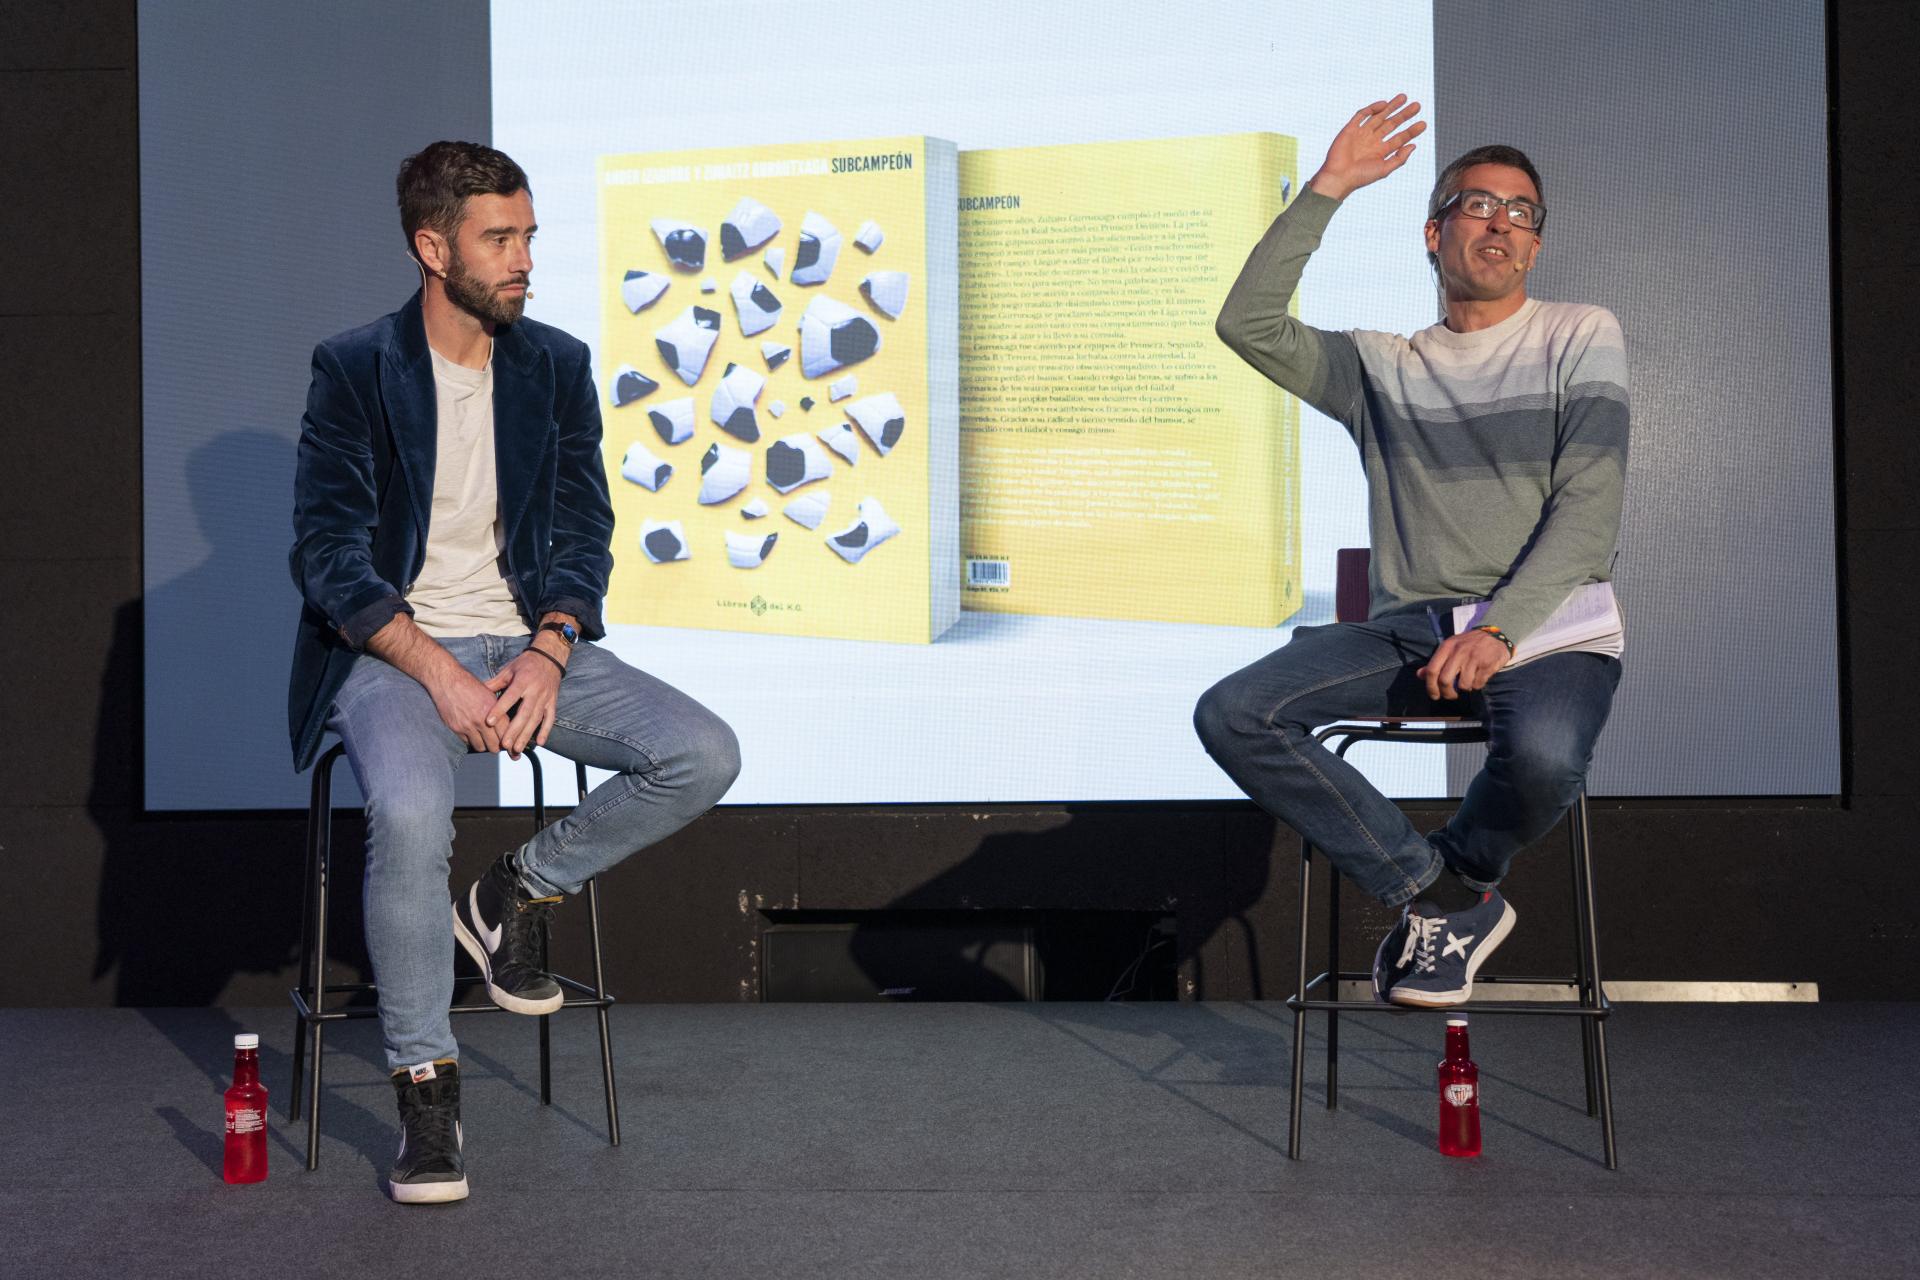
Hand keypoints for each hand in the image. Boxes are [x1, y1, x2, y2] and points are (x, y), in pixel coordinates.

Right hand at [425, 667, 505, 754]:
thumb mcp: (490, 695)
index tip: (512, 747)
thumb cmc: (470, 685)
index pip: (506, 734)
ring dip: (485, 746)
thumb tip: (507, 728)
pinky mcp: (456, 728)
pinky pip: (467, 743)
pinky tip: (474, 735)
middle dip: (498, 747)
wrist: (447, 681)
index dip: (510, 743)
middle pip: (494, 746)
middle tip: (500, 746)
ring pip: (481, 747)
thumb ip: (499, 712)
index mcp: (493, 710)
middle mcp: (481, 720)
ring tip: (487, 741)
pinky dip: (472, 741)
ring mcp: (467, 726)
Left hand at [485, 645, 563, 758]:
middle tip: (504, 745)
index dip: (500, 710)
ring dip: (526, 735)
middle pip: (524, 714)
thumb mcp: (509, 670)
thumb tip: (478, 693)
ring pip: (536, 719)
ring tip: (516, 749)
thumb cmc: (525, 664)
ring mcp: (545, 698)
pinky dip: (546, 731)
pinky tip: (539, 743)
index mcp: (523, 681)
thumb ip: (495, 683)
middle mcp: (535, 691)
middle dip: (514, 730)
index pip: (510, 697)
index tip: (489, 722)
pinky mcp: (552, 702)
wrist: (549, 658)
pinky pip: (550, 719)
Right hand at [1307, 95, 1425, 200]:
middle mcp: (1373, 141)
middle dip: (1404, 114)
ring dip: (1392, 107)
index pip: (1400, 138)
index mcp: (1381, 152)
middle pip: (1392, 124)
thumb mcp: (1384, 170)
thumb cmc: (1360, 177)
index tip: (1423, 124)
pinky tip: (1384, 104)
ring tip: (1404, 97)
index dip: (1412, 131)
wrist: (1338, 176)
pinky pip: (1362, 115)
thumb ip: (1399, 159)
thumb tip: (1413, 145)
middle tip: (1417, 106)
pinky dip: (1372, 108)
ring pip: (1379, 116)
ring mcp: (1362, 134)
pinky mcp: (1350, 129)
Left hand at [1417, 630, 1509, 700]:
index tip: (1435, 696)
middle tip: (1451, 696)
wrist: (1494, 636)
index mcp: (1447, 647)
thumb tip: (1420, 675)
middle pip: (1445, 681)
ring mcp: (1474, 657)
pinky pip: (1477, 684)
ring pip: (1463, 685)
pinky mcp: (1487, 664)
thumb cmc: (1467, 645)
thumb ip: (1435, 663)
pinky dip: (1477, 685)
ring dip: (1465, 688)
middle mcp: (1459, 651)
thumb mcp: (1450, 649)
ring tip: (1468, 682)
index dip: (1431, 687)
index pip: (1432, 670)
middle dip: (1447, 693)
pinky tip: (1478, 678)